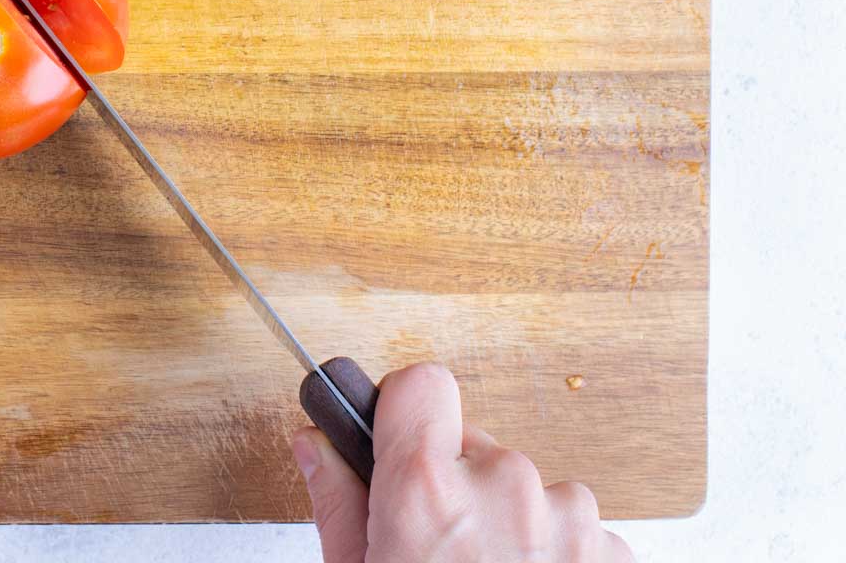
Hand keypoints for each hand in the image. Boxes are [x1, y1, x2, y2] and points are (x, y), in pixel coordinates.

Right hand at [294, 364, 632, 561]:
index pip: (419, 384)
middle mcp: (505, 487)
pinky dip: (552, 554)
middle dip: (453, 485)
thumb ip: (338, 503)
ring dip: (508, 523)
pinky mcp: (614, 552)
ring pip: (526, 488)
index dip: (403, 411)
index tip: (396, 440)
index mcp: (428, 492)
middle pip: (472, 445)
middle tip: (436, 553)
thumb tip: (315, 446)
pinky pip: (572, 527)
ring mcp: (569, 518)